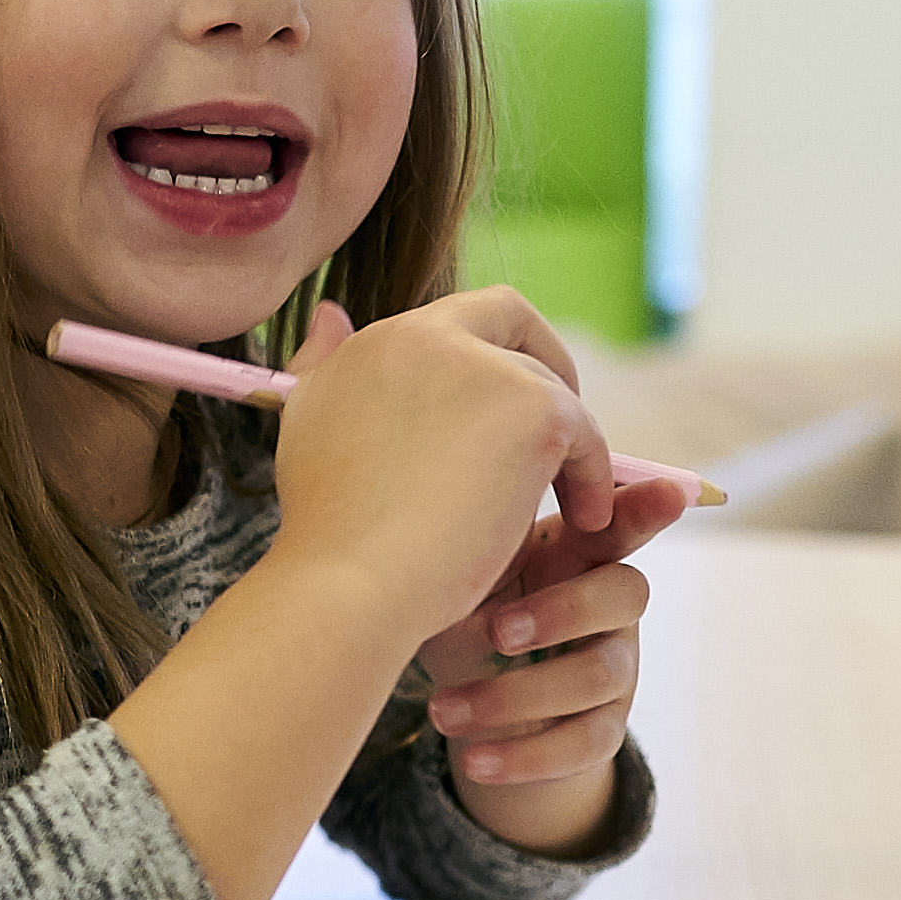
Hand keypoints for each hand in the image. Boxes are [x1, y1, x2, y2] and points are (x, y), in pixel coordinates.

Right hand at [261, 288, 612, 651]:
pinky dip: (592, 477)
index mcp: (379, 340)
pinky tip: (585, 522)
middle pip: (513, 323)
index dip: (493, 349)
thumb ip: (323, 365)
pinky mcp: (534, 411)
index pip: (459, 314)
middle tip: (551, 440)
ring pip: (550, 389)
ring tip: (568, 501)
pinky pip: (585, 435)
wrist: (347, 585)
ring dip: (564, 441)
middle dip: (543, 373)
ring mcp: (485, 368)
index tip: (500, 406)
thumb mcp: (308, 428)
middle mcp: (429, 335)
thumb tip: (333, 315)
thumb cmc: (326, 531)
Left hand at [409, 506, 669, 850]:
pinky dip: (524, 756)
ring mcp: (616, 665)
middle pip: (626, 592)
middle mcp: (608, 604)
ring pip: (598, 675)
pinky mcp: (605, 727)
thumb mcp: (461, 581)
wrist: (467, 703)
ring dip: (514, 695)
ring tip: (441, 710)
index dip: (646, 509)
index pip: (620, 523)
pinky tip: (473, 761)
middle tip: (496, 631)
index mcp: (575, 552)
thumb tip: (451, 535)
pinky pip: (584, 743)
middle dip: (563, 612)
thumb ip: (471, 552)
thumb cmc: (464, 615)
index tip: (668, 494)